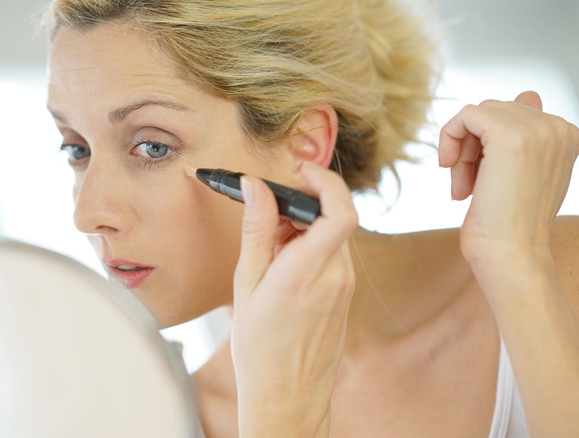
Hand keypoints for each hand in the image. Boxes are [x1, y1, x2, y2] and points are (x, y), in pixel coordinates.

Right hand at [231, 161, 357, 436]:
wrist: (287, 395)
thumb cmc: (259, 347)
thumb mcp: (246, 283)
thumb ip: (257, 229)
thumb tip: (255, 185)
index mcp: (307, 271)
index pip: (340, 210)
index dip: (326, 181)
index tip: (300, 171)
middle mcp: (336, 276)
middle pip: (335, 215)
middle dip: (304, 204)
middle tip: (270, 216)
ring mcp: (346, 286)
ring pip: (334, 234)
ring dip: (306, 227)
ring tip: (272, 251)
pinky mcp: (346, 294)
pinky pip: (334, 254)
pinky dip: (311, 246)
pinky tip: (285, 268)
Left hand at [438, 91, 577, 274]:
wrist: (510, 254)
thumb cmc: (508, 224)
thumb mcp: (521, 172)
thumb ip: (524, 133)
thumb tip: (527, 94)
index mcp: (567, 135)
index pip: (514, 112)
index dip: (487, 144)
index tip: (483, 178)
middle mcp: (559, 127)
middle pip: (493, 112)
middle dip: (471, 147)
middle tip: (466, 185)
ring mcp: (538, 129)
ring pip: (477, 114)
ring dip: (461, 150)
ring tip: (463, 185)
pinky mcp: (509, 135)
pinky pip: (464, 115)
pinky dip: (448, 138)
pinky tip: (449, 167)